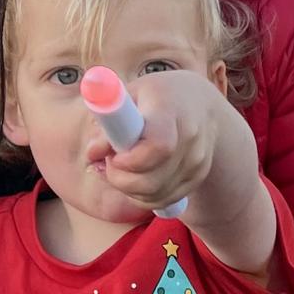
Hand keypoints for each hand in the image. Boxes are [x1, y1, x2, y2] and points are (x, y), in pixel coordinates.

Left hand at [102, 71, 227, 212]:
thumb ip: (108, 120)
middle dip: (120, 178)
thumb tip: (93, 152)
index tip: (113, 155)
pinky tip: (134, 175)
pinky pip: (164, 199)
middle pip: (152, 180)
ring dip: (128, 188)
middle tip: (109, 161)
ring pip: (155, 195)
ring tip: (119, 165)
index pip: (158, 146)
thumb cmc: (155, 96)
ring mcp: (197, 162)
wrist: (200, 103)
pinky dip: (142, 195)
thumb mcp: (129, 94)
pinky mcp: (197, 178)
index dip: (130, 160)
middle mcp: (190, 138)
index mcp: (169, 109)